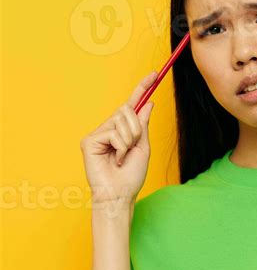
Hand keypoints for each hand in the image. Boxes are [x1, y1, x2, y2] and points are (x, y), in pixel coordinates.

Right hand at [80, 71, 156, 207]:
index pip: (131, 105)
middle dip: (136, 128)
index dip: (142, 88)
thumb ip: (143, 125)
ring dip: (129, 140)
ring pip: (121, 119)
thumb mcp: (143, 147)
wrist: (120, 194)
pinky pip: (113, 133)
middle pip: (126, 109)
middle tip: (132, 148)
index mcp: (122, 130)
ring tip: (122, 156)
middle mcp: (108, 128)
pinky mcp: (89, 140)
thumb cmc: (131, 176)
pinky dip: (120, 147)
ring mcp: (97, 134)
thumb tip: (149, 103)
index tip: (154, 74)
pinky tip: (114, 160)